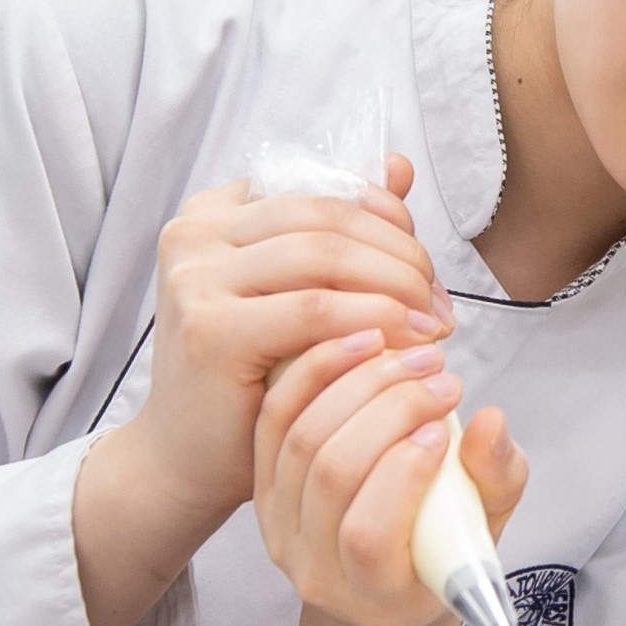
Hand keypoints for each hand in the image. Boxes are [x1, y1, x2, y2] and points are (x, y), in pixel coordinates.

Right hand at [70, 156, 446, 625]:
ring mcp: (196, 278)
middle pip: (327, 218)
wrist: (187, 459)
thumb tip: (398, 166)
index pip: (321, 190)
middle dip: (398, 254)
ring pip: (323, 257)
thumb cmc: (248, 379)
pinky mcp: (210, 328)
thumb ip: (341, 233)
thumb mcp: (296, 295)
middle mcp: (194, 234)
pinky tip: (404, 343)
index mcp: (213, 213)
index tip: (423, 262)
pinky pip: (313, 311)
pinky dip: (370, 321)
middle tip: (439, 298)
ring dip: (394, 286)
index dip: (385, 216)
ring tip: (433, 322)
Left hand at [255, 333, 526, 625]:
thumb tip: (489, 422)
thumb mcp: (487, 523)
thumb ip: (497, 478)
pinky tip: (358, 344)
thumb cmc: (444, 548)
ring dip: (356, 383)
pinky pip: (275, 418)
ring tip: (405, 355)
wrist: (385, 568)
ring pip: (301, 441)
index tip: (445, 427)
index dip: (404, 474)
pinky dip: (314, 373)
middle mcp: (312, 567)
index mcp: (373, 595)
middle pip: (332, 475)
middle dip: (389, 410)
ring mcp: (278, 527)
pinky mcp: (262, 486)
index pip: (369, 536)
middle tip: (436, 373)